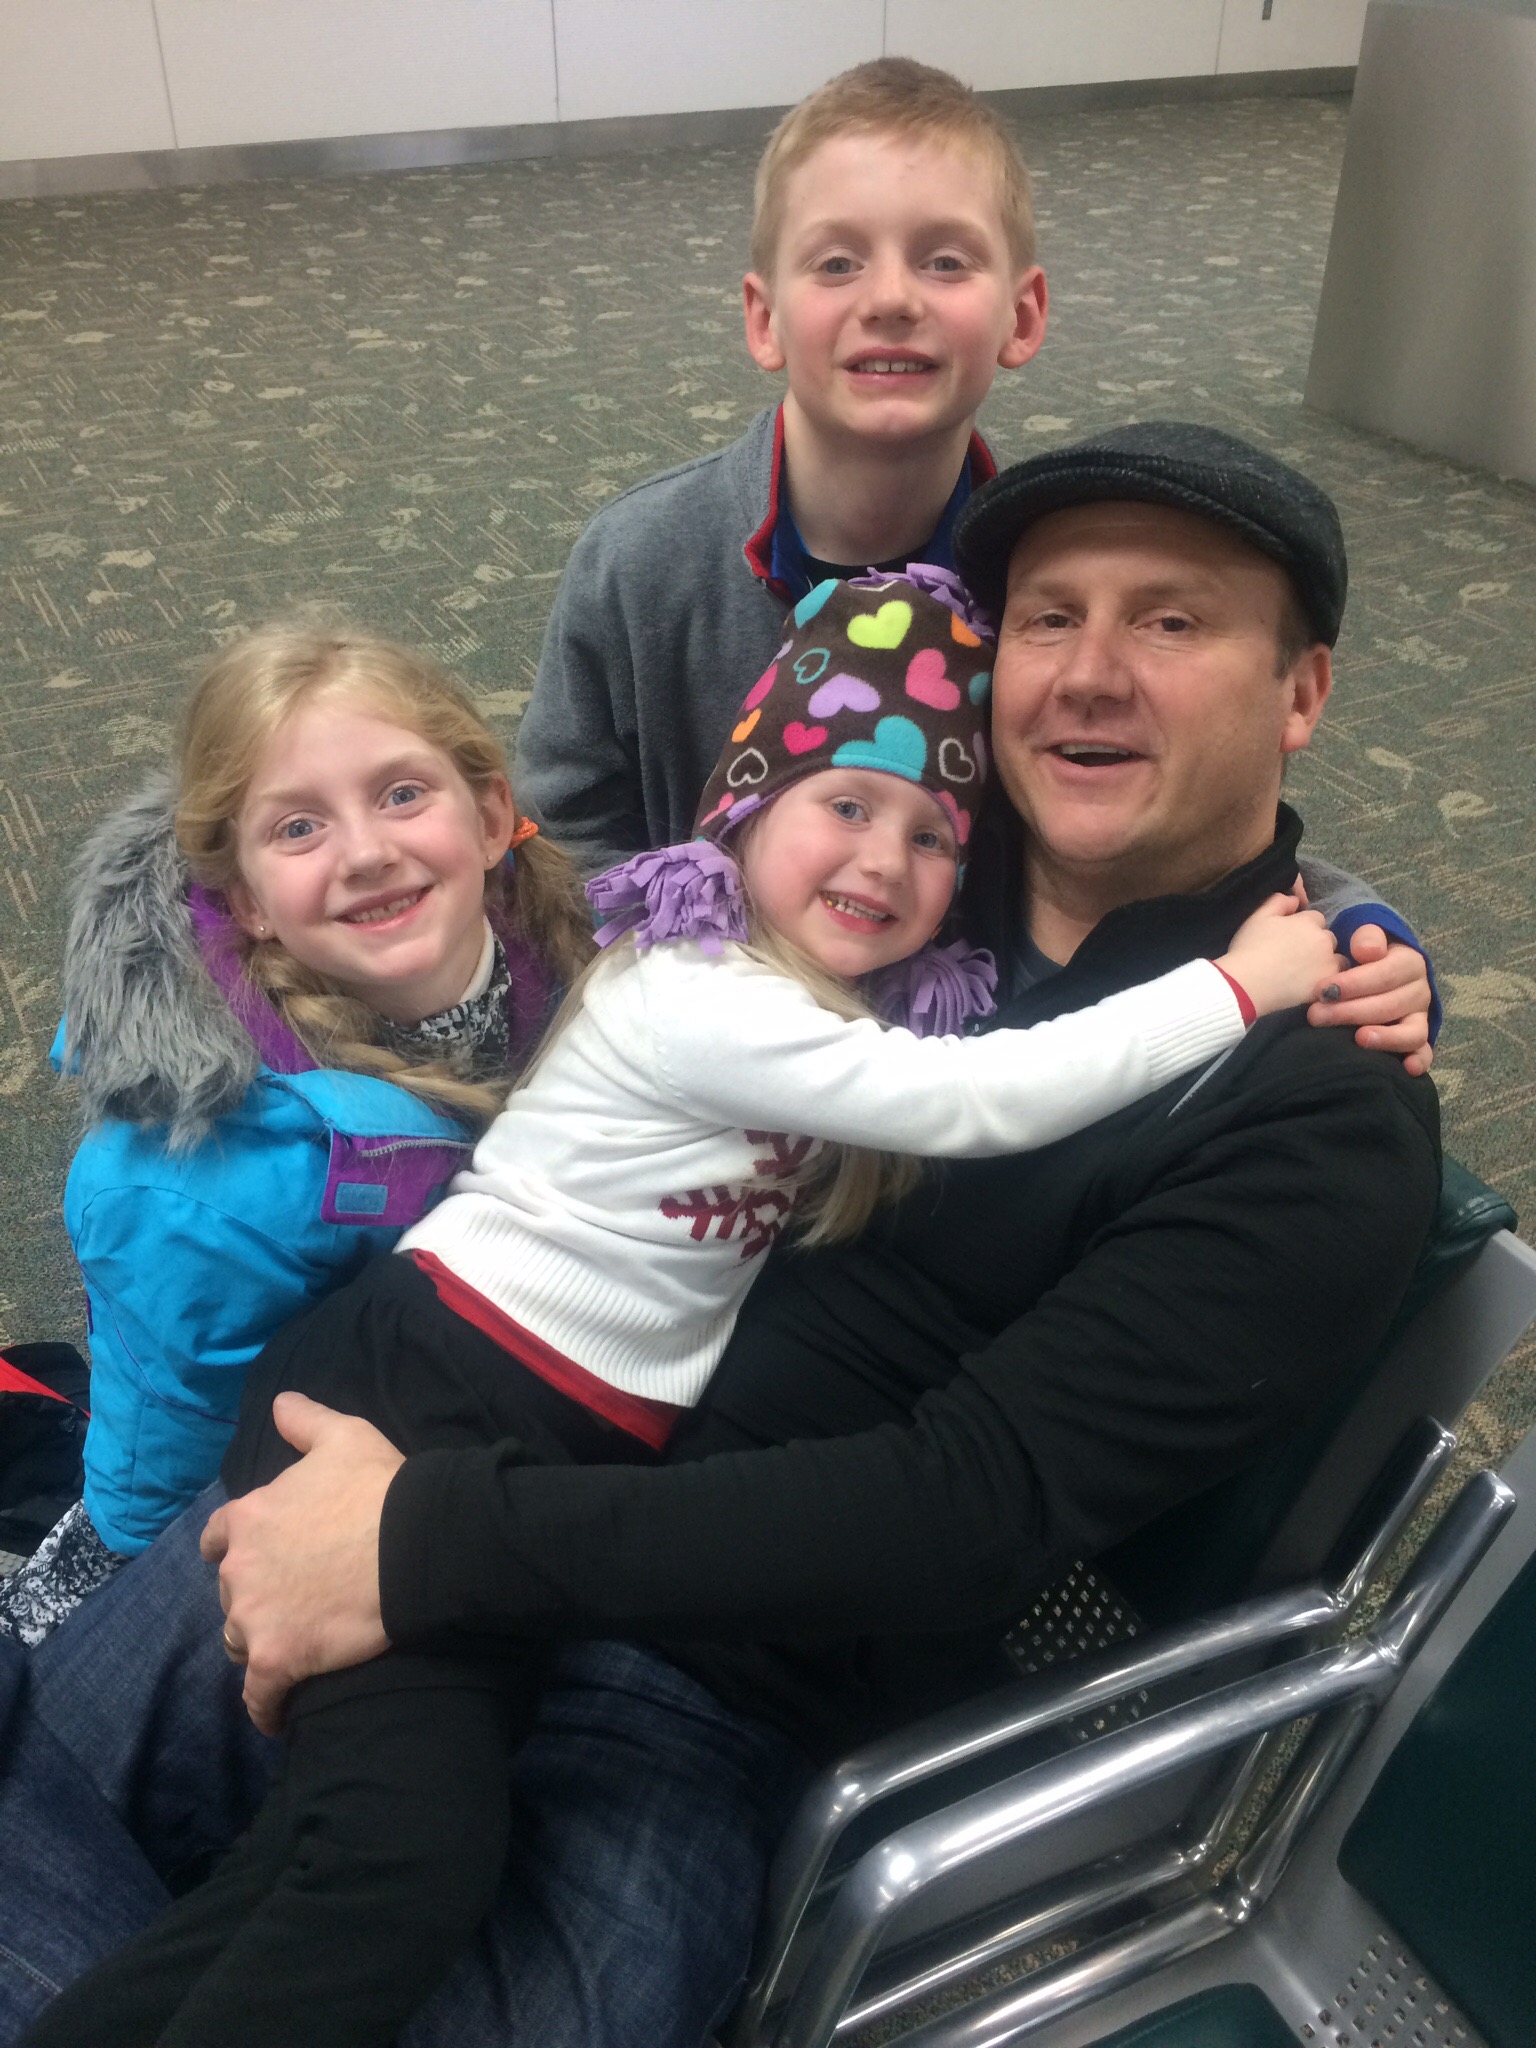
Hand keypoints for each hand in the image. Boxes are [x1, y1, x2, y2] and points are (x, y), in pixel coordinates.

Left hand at [200, 1392, 402, 1735]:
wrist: (415, 1543)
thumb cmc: (381, 1488)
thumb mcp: (344, 1437)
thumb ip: (305, 1421)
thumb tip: (280, 1402)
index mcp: (248, 1517)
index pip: (217, 1539)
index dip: (235, 1550)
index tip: (258, 1560)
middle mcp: (238, 1569)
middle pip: (230, 1595)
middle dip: (254, 1598)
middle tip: (293, 1601)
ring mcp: (253, 1616)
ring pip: (240, 1641)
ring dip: (259, 1644)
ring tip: (293, 1649)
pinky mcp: (277, 1659)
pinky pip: (258, 1697)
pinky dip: (266, 1707)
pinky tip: (278, 1714)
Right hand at [1217, 891, 1342, 1018]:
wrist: (1247, 983)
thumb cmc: (1249, 948)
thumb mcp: (1257, 916)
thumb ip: (1278, 901)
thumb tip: (1296, 900)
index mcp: (1308, 921)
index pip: (1316, 918)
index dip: (1304, 927)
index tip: (1291, 939)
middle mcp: (1323, 939)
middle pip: (1328, 938)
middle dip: (1317, 944)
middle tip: (1298, 957)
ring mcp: (1329, 962)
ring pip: (1337, 958)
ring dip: (1326, 961)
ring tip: (1308, 973)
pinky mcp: (1328, 983)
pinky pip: (1337, 979)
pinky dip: (1328, 979)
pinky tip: (1314, 985)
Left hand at [1307, 925, 1433, 1074]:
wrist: (1376, 968)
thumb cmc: (1364, 955)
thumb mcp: (1366, 939)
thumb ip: (1368, 937)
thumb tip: (1367, 950)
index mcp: (1410, 963)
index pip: (1385, 974)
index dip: (1354, 984)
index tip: (1322, 990)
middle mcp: (1419, 992)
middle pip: (1390, 1005)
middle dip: (1351, 1012)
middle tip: (1316, 1016)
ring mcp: (1419, 1018)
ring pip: (1410, 1032)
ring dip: (1385, 1038)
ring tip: (1358, 1039)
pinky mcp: (1417, 1039)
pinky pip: (1424, 1053)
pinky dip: (1419, 1061)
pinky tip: (1406, 1069)